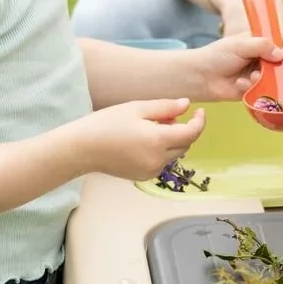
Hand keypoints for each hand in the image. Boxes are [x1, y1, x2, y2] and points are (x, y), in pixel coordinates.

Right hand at [75, 99, 205, 181]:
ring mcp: (151, 171)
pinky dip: (161, 151)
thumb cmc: (107, 123)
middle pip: (185, 144)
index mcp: (158, 140)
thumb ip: (166, 107)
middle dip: (183, 129)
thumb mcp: (137, 108)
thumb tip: (187, 105)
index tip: (200, 111)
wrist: (82, 149)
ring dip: (172, 140)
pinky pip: (162, 162)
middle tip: (165, 116)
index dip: (200, 121)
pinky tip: (143, 141)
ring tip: (150, 128)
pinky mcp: (143, 177)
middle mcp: (158, 160)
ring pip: (175, 154)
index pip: (192, 133)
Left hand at [193, 33, 282, 101]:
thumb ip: (262, 46)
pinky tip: (240, 84)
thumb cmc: (218, 55)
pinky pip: (266, 91)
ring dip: (270, 78)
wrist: (202, 76)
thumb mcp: (240, 45)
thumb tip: (282, 54)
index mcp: (262, 44)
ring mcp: (263, 76)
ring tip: (253, 77)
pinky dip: (254, 87)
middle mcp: (266, 59)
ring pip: (280, 79)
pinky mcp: (258, 91)